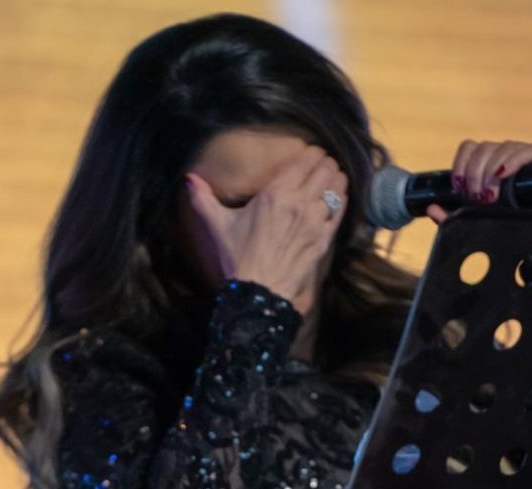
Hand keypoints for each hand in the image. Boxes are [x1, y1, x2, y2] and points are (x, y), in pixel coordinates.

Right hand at [184, 145, 348, 315]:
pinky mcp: (325, 238)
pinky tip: (339, 197)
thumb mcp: (219, 226)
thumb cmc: (239, 257)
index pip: (305, 160)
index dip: (313, 153)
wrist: (260, 291)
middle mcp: (299, 202)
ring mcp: (316, 220)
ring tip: (333, 178)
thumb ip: (203, 199)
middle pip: (325, 169)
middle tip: (324, 164)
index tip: (313, 153)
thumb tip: (189, 179)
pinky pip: (341, 210)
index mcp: (275, 193)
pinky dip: (342, 199)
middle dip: (326, 163)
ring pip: (337, 187)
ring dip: (337, 179)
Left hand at [426, 139, 531, 224]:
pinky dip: (516, 159)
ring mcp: (531, 156)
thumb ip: (452, 218)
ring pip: (505, 147)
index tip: (457, 186)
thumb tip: (431, 209)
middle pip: (485, 148)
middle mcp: (509, 156)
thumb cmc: (513, 229)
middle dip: (475, 173)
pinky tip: (505, 174)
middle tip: (476, 197)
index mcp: (490, 165)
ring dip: (492, 170)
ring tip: (490, 196)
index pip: (470, 147)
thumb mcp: (477, 223)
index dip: (461, 163)